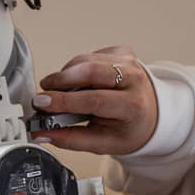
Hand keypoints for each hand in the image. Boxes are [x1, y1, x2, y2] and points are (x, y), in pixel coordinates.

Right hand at [33, 47, 157, 155]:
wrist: (151, 113)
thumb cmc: (129, 128)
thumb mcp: (104, 143)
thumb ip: (71, 139)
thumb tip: (42, 134)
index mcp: (134, 106)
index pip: (94, 100)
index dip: (64, 100)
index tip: (42, 102)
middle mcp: (135, 79)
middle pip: (89, 71)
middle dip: (60, 81)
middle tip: (44, 94)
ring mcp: (129, 62)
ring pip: (86, 60)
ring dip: (65, 75)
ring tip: (58, 91)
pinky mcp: (122, 52)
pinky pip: (90, 56)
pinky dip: (77, 68)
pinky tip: (79, 82)